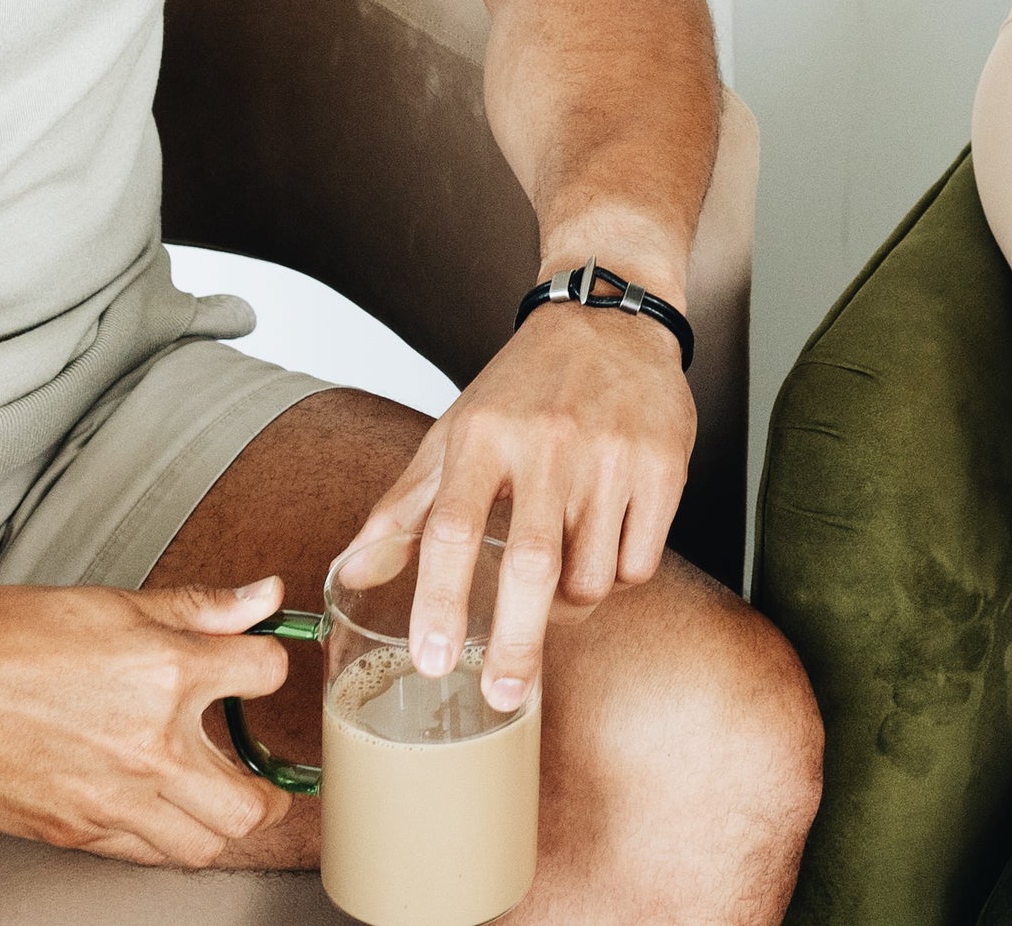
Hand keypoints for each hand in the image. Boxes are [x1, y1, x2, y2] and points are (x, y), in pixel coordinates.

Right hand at [0, 573, 300, 866]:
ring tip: (209, 797)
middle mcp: (150, 749)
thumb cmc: (7, 638)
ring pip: (203, 845)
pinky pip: (142, 855)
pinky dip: (158, 836)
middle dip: (268, 788)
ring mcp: (113, 801)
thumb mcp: (115, 604)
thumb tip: (263, 598)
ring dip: (216, 822)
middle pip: (252, 803)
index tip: (256, 672)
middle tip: (261, 774)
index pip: (266, 676)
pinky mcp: (75, 833)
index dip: (267, 667)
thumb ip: (200, 608)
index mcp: (167, 675)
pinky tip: (149, 807)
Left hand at [338, 294, 696, 714]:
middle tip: (504, 697)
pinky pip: (640, 562)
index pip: (453, 528)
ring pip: (591, 577)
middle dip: (517, 644)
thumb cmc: (523, 387)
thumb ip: (403, 509)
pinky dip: (618, 579)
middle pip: (532, 566)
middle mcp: (548, 443)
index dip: (440, 602)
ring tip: (553, 594)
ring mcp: (612, 455)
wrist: (610, 314)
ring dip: (569, 609)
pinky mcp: (664, 465)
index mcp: (484, 436)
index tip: (434, 661)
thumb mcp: (454, 433)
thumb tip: (347, 576)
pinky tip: (603, 553)